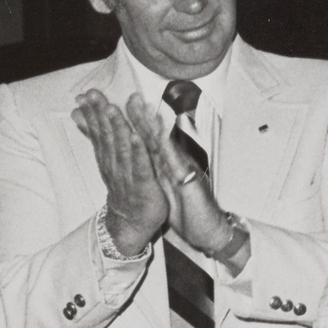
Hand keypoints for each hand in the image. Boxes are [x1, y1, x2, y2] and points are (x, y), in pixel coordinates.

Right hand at [74, 89, 169, 254]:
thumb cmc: (122, 186)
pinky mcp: (144, 185)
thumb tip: (77, 113)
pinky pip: (140, 167)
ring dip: (116, 128)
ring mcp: (128, 174)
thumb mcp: (105, 158)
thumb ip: (94, 134)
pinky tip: (134, 137)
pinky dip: (137, 152)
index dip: (93, 112)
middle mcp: (115, 163)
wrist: (131, 222)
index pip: (99, 131)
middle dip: (100, 114)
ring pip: (121, 148)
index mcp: (107, 155)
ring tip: (111, 108)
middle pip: (107, 136)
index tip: (87, 94)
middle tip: (93, 95)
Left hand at [131, 99, 250, 267]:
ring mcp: (182, 170)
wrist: (208, 230)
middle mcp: (174, 163)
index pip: (147, 140)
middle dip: (140, 116)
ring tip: (141, 106)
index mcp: (165, 165)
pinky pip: (176, 164)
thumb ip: (157, 170)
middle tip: (129, 96)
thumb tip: (146, 158)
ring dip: (153, 124)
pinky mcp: (189, 182)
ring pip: (165, 144)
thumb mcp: (166, 188)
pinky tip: (158, 137)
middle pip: (154, 136)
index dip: (133, 123)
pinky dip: (167, 149)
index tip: (118, 108)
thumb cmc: (188, 210)